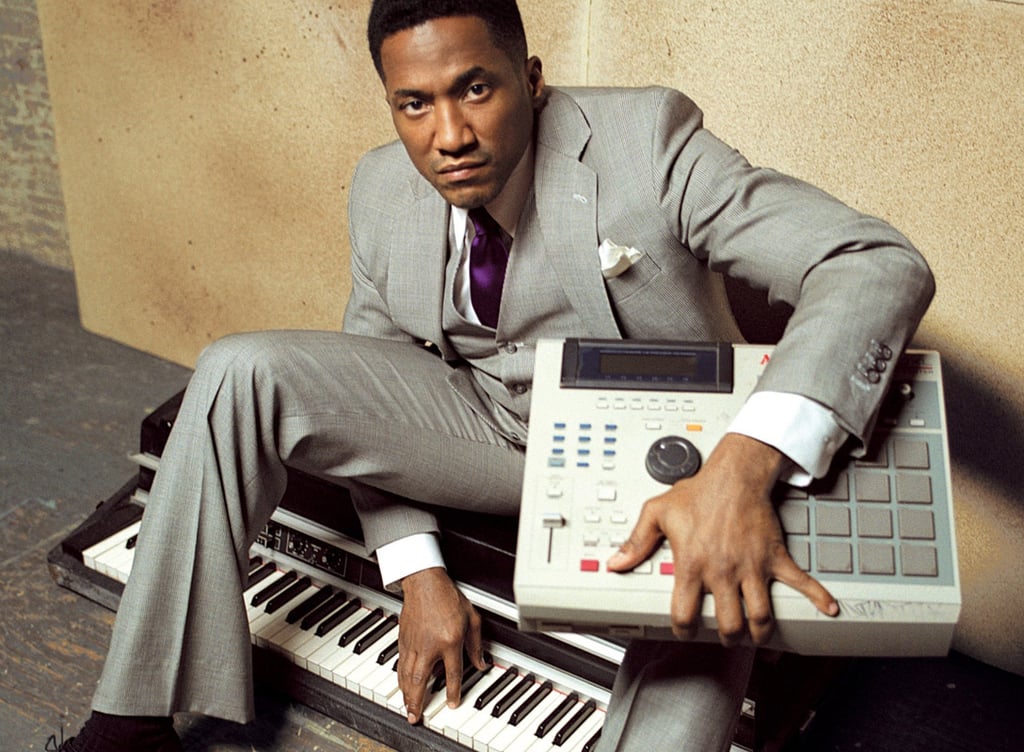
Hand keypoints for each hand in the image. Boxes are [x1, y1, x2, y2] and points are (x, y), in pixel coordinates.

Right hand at [396, 567, 487, 723]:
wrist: (425, 582)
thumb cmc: (448, 597)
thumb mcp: (472, 619)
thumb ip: (476, 645)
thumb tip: (481, 663)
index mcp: (450, 641)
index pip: (452, 674)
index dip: (453, 692)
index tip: (452, 704)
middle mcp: (430, 646)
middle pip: (421, 681)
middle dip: (418, 701)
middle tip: (416, 716)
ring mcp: (414, 643)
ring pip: (407, 675)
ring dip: (407, 694)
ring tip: (408, 707)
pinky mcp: (404, 639)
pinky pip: (401, 664)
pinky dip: (400, 678)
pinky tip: (401, 685)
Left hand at [607, 433, 837, 645]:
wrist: (735, 473)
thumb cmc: (699, 491)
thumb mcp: (658, 512)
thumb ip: (637, 541)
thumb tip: (616, 562)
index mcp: (694, 565)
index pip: (686, 613)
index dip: (684, 630)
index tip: (686, 632)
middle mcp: (724, 571)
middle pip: (729, 624)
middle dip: (728, 638)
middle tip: (727, 639)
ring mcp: (752, 568)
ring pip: (761, 616)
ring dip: (760, 632)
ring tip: (756, 638)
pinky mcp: (774, 557)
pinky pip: (800, 582)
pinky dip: (817, 597)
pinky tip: (828, 609)